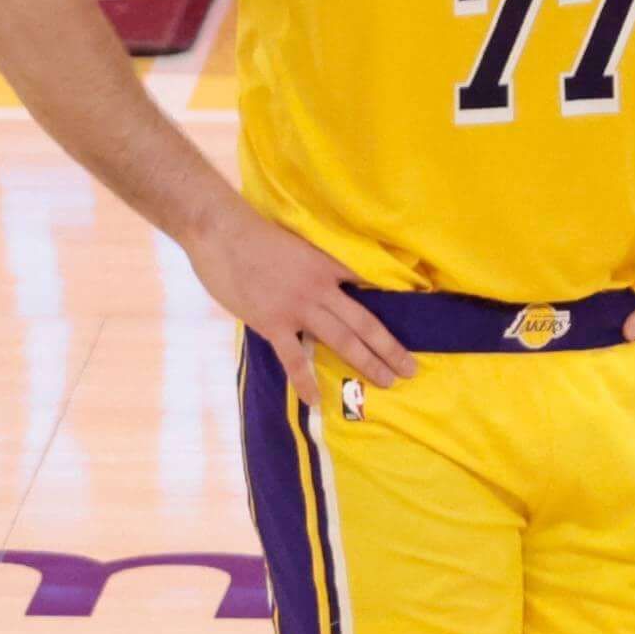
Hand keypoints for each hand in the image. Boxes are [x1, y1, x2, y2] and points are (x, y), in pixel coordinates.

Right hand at [189, 204, 415, 393]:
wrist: (223, 233)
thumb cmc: (255, 235)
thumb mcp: (297, 245)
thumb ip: (313, 267)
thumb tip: (324, 286)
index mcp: (327, 266)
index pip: (365, 287)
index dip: (388, 304)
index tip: (412, 317)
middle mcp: (321, 289)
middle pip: (363, 323)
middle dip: (388, 348)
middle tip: (409, 369)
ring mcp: (298, 308)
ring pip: (341, 340)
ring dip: (366, 363)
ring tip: (386, 382)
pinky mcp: (272, 323)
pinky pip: (293, 358)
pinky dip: (304, 381)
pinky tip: (316, 400)